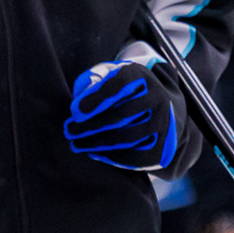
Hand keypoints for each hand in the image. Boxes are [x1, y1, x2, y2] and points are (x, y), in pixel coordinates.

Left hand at [64, 60, 184, 171]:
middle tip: (69, 131)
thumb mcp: (106, 76)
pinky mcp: (164, 143)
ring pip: (129, 137)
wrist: (158, 106)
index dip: (96, 97)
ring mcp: (163, 121)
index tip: (75, 112)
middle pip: (122, 114)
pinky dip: (113, 157)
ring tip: (76, 145)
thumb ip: (90, 82)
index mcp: (139, 75)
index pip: (119, 83)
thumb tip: (78, 107)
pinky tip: (94, 153)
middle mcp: (156, 97)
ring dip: (98, 143)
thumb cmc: (120, 89)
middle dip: (91, 125)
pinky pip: (138, 155)